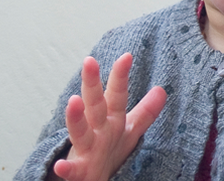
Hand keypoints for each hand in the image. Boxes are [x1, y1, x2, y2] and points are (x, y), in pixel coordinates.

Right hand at [51, 53, 166, 180]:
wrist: (92, 179)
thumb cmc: (109, 151)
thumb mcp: (129, 130)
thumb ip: (145, 111)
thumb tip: (162, 89)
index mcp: (110, 119)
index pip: (116, 95)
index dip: (121, 76)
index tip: (127, 56)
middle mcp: (97, 130)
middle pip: (95, 105)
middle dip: (92, 84)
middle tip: (89, 61)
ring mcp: (86, 149)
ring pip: (80, 132)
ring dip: (75, 118)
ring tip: (73, 100)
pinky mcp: (78, 171)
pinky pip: (71, 170)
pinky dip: (66, 168)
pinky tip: (61, 165)